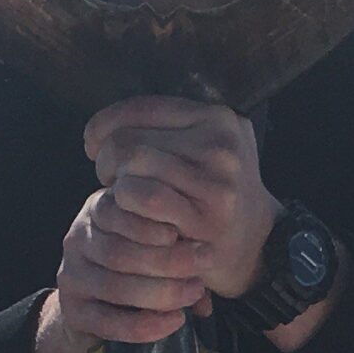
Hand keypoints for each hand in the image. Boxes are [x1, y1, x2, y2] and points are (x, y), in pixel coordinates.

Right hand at [35, 184, 212, 352]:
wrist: (99, 307)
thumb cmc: (139, 266)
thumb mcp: (156, 242)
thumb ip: (178, 242)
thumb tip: (212, 256)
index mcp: (99, 208)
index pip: (121, 210)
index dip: (155, 225)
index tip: (191, 238)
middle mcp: (78, 237)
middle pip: (120, 252)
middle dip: (167, 264)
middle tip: (202, 270)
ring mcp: (70, 274)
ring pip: (116, 287)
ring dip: (161, 294)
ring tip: (194, 294)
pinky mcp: (72, 311)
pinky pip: (108, 322)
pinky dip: (145, 326)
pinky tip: (174, 322)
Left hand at [84, 97, 280, 306]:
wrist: (260, 244)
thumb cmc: (219, 194)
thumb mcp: (212, 146)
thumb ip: (174, 128)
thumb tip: (109, 126)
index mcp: (218, 119)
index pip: (142, 108)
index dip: (105, 124)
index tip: (93, 144)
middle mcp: (219, 145)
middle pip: (131, 140)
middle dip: (106, 160)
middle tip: (108, 178)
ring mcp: (215, 182)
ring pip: (133, 166)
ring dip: (115, 185)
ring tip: (119, 197)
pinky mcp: (204, 218)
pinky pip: (145, 199)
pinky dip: (126, 207)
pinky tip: (129, 216)